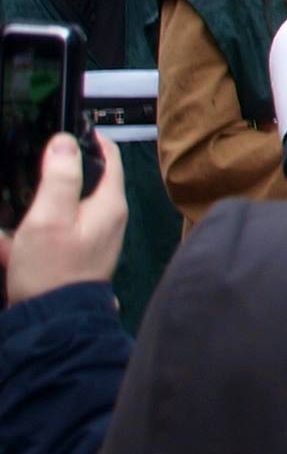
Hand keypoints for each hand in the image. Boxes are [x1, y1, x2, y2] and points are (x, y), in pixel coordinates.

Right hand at [0, 133, 125, 304]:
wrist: (52, 324)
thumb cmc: (53, 271)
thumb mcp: (50, 216)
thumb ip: (60, 176)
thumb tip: (65, 140)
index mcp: (109, 204)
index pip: (108, 158)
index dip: (90, 139)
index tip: (69, 130)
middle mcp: (106, 220)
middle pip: (82, 183)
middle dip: (54, 176)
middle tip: (31, 170)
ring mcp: (90, 240)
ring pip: (59, 210)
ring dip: (35, 209)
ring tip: (14, 215)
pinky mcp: (72, 258)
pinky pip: (47, 236)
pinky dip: (27, 236)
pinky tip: (6, 245)